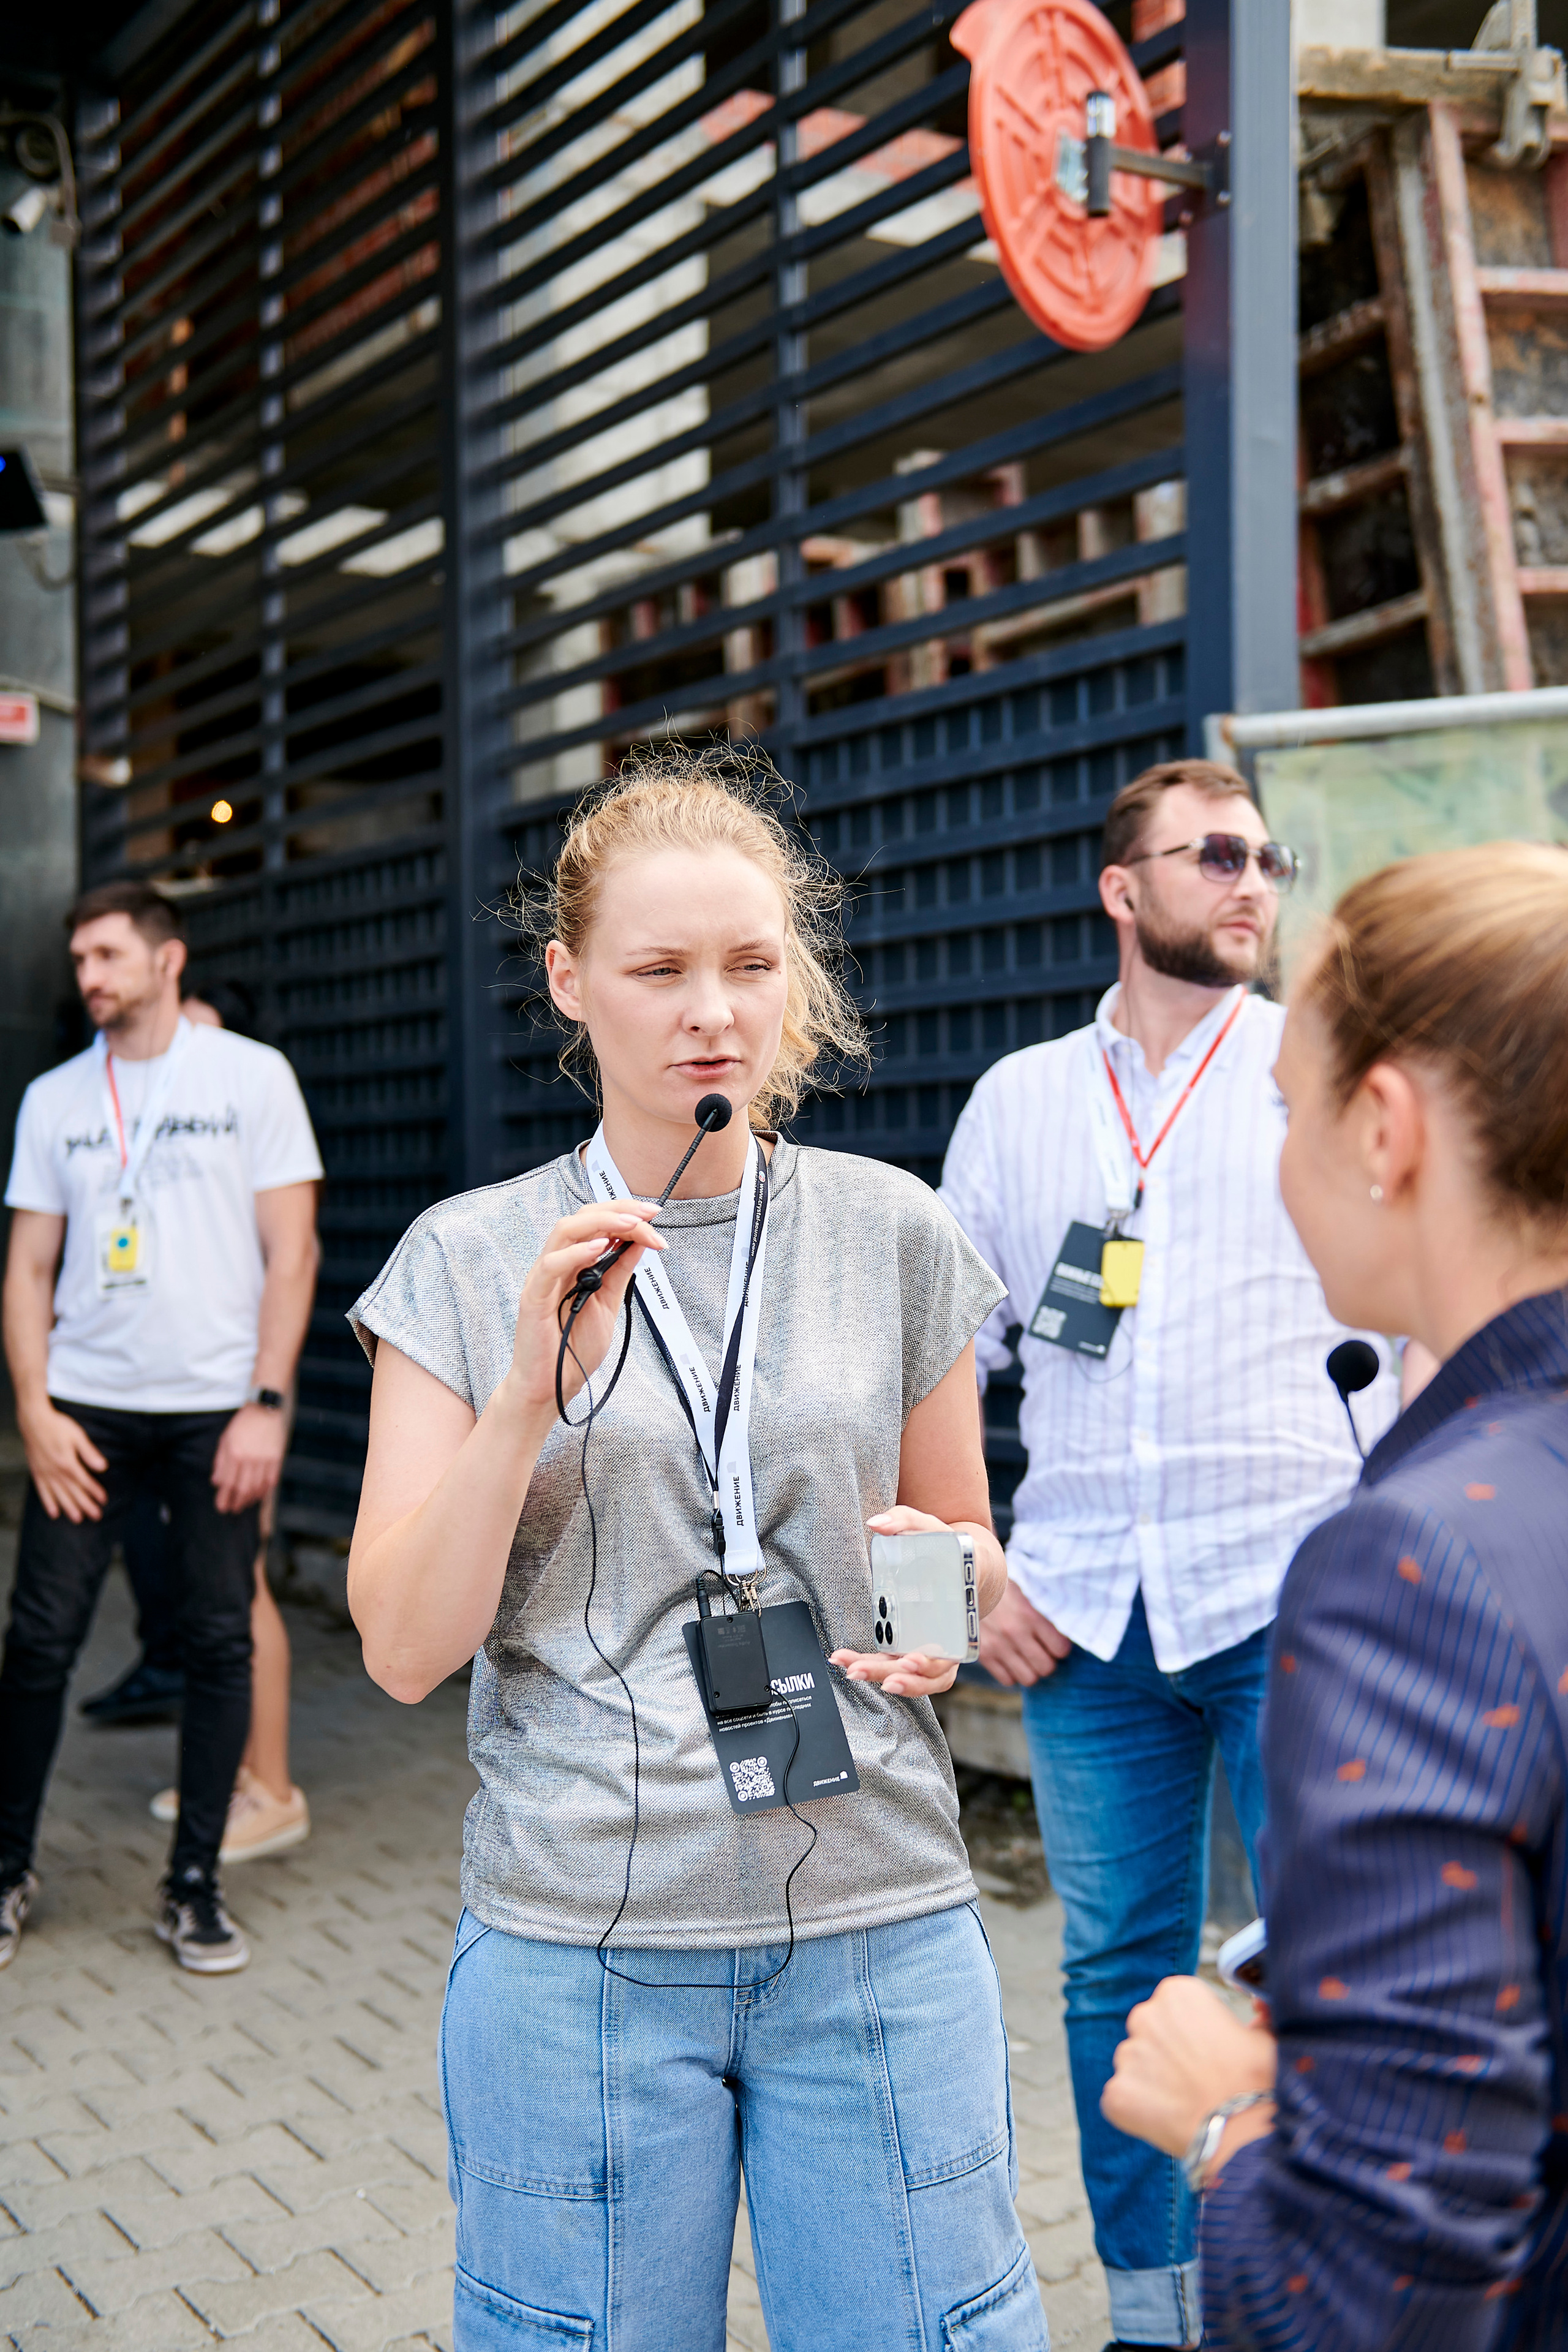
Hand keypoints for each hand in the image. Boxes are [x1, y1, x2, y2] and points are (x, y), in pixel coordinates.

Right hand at [20, 1401, 107, 1522]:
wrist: (34, 1421)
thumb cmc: (58, 1426)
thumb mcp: (77, 1436)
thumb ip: (89, 1453)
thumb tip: (103, 1467)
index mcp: (68, 1463)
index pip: (85, 1482)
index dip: (95, 1492)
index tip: (104, 1500)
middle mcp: (56, 1472)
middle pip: (73, 1492)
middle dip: (86, 1505)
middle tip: (96, 1516)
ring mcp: (45, 1473)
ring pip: (59, 1495)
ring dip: (69, 1507)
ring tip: (78, 1519)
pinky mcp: (37, 1472)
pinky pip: (42, 1491)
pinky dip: (48, 1503)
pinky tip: (54, 1513)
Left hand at [212, 1402, 287, 1513]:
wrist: (264, 1409)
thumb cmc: (242, 1424)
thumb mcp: (225, 1440)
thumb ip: (220, 1462)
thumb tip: (216, 1482)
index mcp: (234, 1453)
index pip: (227, 1482)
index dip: (224, 1497)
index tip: (222, 1507)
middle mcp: (249, 1458)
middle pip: (243, 1488)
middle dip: (237, 1502)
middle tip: (234, 1510)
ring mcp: (265, 1459)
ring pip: (258, 1487)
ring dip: (251, 1499)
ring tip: (245, 1504)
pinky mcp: (277, 1457)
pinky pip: (271, 1480)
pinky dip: (265, 1490)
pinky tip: (260, 1494)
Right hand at [505, 1200, 666, 1420]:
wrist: (552, 1386)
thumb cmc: (572, 1347)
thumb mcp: (608, 1302)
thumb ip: (620, 1271)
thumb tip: (641, 1241)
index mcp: (573, 1263)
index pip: (596, 1224)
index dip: (625, 1214)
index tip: (654, 1216)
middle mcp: (556, 1264)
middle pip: (581, 1218)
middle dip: (618, 1210)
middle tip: (648, 1214)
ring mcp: (542, 1279)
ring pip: (564, 1232)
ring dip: (601, 1223)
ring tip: (631, 1224)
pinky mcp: (533, 1298)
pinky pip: (550, 1266)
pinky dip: (575, 1253)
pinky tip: (599, 1248)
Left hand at [830, 1506, 965, 1697]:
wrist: (965, 1563)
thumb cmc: (949, 1548)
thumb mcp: (931, 1528)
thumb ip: (905, 1520)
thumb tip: (876, 1523)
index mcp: (960, 1615)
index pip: (949, 1650)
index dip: (929, 1663)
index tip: (907, 1659)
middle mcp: (951, 1639)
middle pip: (926, 1672)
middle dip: (890, 1673)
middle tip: (858, 1670)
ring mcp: (937, 1648)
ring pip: (917, 1679)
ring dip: (884, 1678)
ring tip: (852, 1672)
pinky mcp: (921, 1649)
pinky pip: (906, 1673)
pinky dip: (881, 1673)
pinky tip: (852, 1666)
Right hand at [978, 1577, 1071, 1685]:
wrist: (965, 1583)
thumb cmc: (1001, 1585)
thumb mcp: (1026, 1589)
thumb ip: (1043, 1609)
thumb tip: (1067, 1624)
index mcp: (1029, 1615)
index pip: (1060, 1648)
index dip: (1061, 1647)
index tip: (1057, 1641)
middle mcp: (1014, 1633)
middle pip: (1046, 1667)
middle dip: (1048, 1660)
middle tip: (1044, 1651)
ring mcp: (997, 1646)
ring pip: (1028, 1678)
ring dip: (1031, 1669)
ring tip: (1028, 1657)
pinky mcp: (983, 1654)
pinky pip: (1007, 1679)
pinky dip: (1012, 1673)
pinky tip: (1012, 1659)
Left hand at [1101, 1975, 1276, 2157]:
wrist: (1242, 2134)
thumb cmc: (1257, 2083)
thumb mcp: (1265, 2038)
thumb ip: (1256, 2018)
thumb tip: (1260, 2012)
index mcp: (1178, 1993)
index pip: (1175, 2005)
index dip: (1193, 2030)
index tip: (1208, 2051)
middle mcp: (1145, 2016)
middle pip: (1150, 2032)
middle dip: (1167, 2052)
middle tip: (1195, 2079)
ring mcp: (1127, 2055)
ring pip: (1135, 2065)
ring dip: (1152, 2082)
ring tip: (1184, 2104)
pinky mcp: (1116, 2093)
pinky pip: (1122, 2099)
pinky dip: (1139, 2111)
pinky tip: (1167, 2122)